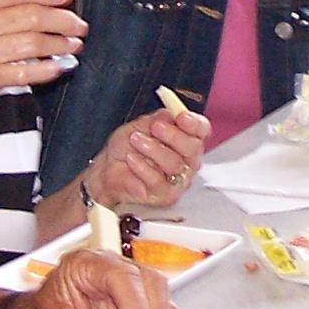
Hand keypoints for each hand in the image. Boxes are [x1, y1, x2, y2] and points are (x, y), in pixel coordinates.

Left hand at [83, 105, 210, 208]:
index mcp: (185, 139)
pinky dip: (142, 167)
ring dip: (152, 149)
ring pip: (174, 163)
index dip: (194, 123)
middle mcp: (186, 160)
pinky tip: (132, 159)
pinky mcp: (166, 195)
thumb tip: (172, 113)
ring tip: (135, 140)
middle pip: (193, 148)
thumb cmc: (126, 149)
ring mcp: (178, 179)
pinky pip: (158, 180)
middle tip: (155, 127)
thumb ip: (158, 119)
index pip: (201, 130)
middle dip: (173, 135)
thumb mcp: (139, 125)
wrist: (106, 170)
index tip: (181, 117)